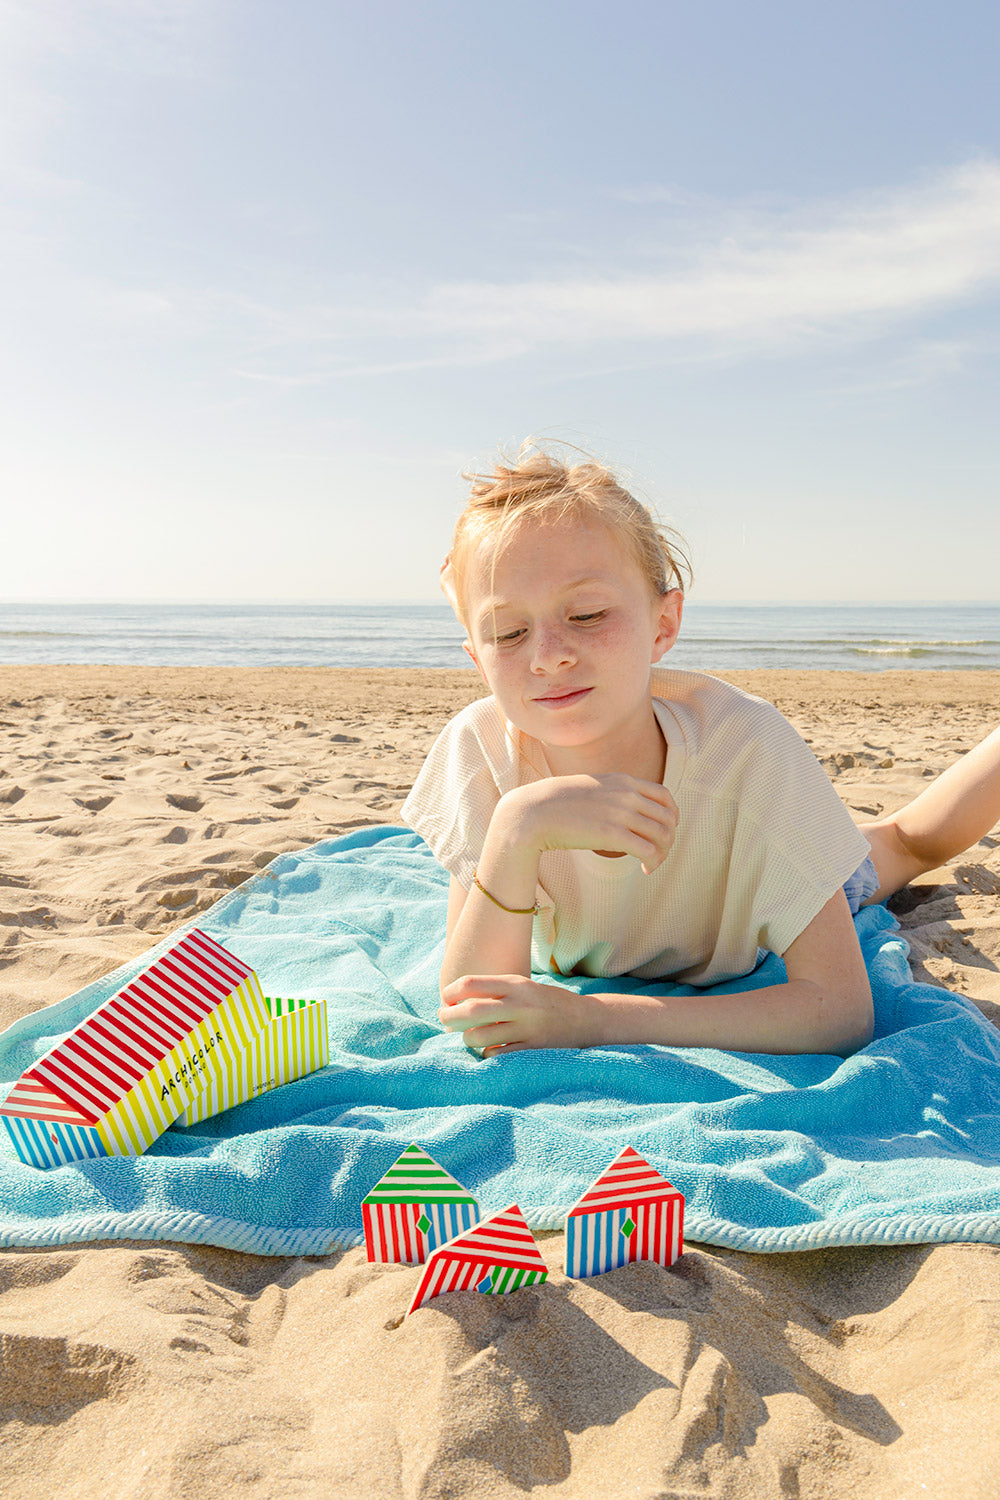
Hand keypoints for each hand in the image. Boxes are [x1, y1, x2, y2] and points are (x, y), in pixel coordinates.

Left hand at [439, 974, 599, 1054]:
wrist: (588, 1019)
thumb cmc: (548, 1002)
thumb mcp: (523, 987)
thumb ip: (495, 991)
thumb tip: (455, 1000)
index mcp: (515, 984)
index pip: (470, 983)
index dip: (450, 993)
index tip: (446, 1000)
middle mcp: (520, 1004)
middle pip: (470, 1011)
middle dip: (449, 1018)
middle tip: (444, 1021)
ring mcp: (527, 1028)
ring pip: (479, 1037)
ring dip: (467, 1039)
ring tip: (469, 1037)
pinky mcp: (533, 1049)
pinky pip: (497, 1054)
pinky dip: (487, 1053)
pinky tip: (490, 1049)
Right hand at [505, 773, 677, 873]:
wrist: (534, 812)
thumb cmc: (557, 804)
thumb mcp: (591, 787)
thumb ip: (611, 793)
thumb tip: (621, 809)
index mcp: (623, 780)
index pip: (665, 796)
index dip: (672, 815)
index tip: (665, 830)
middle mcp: (627, 794)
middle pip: (667, 818)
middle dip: (668, 839)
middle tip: (658, 853)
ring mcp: (621, 813)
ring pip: (662, 835)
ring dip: (662, 853)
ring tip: (651, 863)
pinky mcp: (613, 834)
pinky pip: (648, 850)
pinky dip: (653, 862)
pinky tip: (645, 869)